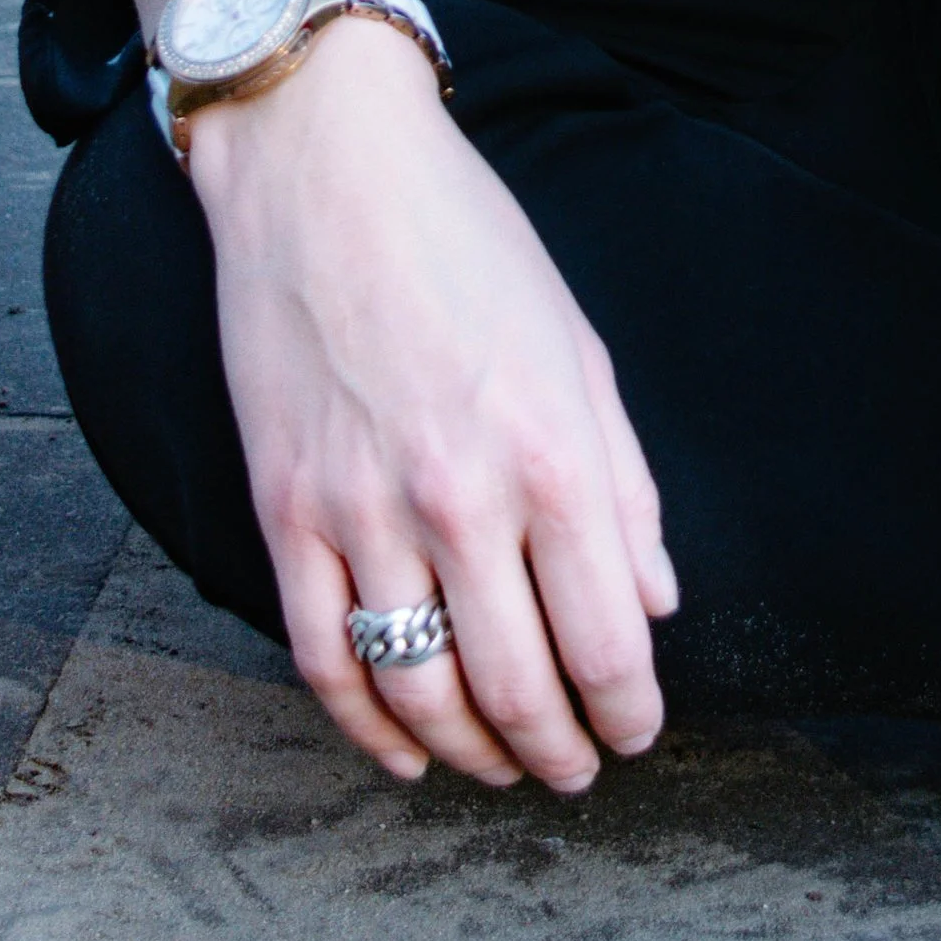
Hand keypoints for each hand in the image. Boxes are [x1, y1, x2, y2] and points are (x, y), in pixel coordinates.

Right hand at [186, 16, 678, 792]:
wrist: (325, 170)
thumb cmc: (466, 245)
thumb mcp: (579, 349)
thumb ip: (624, 483)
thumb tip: (656, 598)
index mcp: (553, 455)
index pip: (608, 640)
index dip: (631, 712)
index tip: (637, 733)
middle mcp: (461, 499)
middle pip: (518, 687)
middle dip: (558, 750)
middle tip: (575, 770)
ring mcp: (362, 513)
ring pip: (419, 691)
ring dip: (470, 753)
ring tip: (502, 766)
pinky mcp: (284, 512)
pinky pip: (322, 657)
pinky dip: (366, 727)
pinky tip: (403, 751)